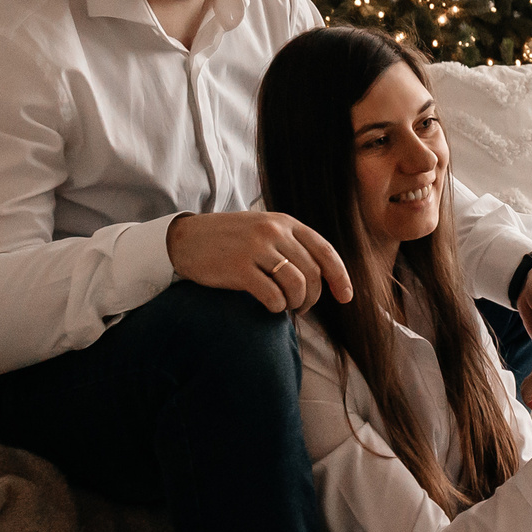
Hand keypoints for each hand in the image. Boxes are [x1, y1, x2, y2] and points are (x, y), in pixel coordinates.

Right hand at [166, 211, 351, 312]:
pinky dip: (277, 307)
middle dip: (314, 297)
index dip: (340, 277)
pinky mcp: (239, 268)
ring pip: (297, 285)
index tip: (346, 297)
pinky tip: (270, 307)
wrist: (185, 239)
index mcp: (284, 222)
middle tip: (302, 308)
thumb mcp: (263, 229)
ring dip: (296, 304)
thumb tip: (322, 275)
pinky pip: (273, 296)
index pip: (325, 251)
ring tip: (286, 307)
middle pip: (313, 273)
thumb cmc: (228, 240)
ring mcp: (256, 248)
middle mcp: (274, 232)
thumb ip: (290, 244)